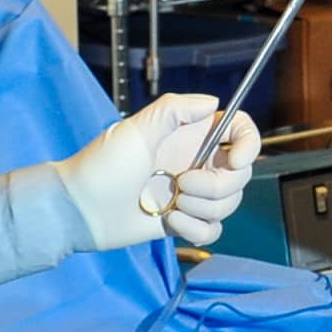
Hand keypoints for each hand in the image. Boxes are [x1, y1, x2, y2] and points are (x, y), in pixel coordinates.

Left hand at [59, 93, 261, 252]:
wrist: (82, 210)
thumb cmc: (103, 165)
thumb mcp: (137, 128)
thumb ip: (176, 109)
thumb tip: (214, 102)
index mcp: (191, 136)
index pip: (240, 132)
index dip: (250, 145)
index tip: (235, 161)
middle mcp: (198, 162)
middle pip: (240, 175)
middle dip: (216, 185)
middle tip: (183, 184)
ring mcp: (193, 194)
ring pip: (228, 204)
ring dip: (202, 208)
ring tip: (170, 204)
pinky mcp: (186, 221)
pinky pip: (213, 229)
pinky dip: (195, 229)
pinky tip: (169, 223)